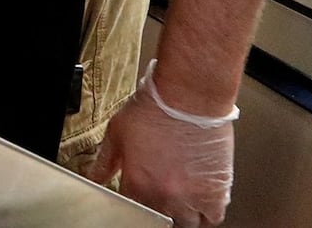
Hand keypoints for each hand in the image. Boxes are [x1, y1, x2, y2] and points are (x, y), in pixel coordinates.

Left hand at [88, 62, 235, 227]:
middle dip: (158, 208)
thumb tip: (95, 178)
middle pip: (161, 220)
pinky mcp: (216, 190)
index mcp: (137, 184)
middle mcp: (164, 195)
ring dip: (182, 213)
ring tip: (179, 197)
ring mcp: (191, 196)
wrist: (188, 95)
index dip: (135, 201)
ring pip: (187, 223)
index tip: (139, 192)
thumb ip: (104, 161)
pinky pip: (213, 217)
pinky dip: (207, 212)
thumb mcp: (117, 132)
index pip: (132, 211)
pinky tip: (201, 201)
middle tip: (160, 192)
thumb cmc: (156, 107)